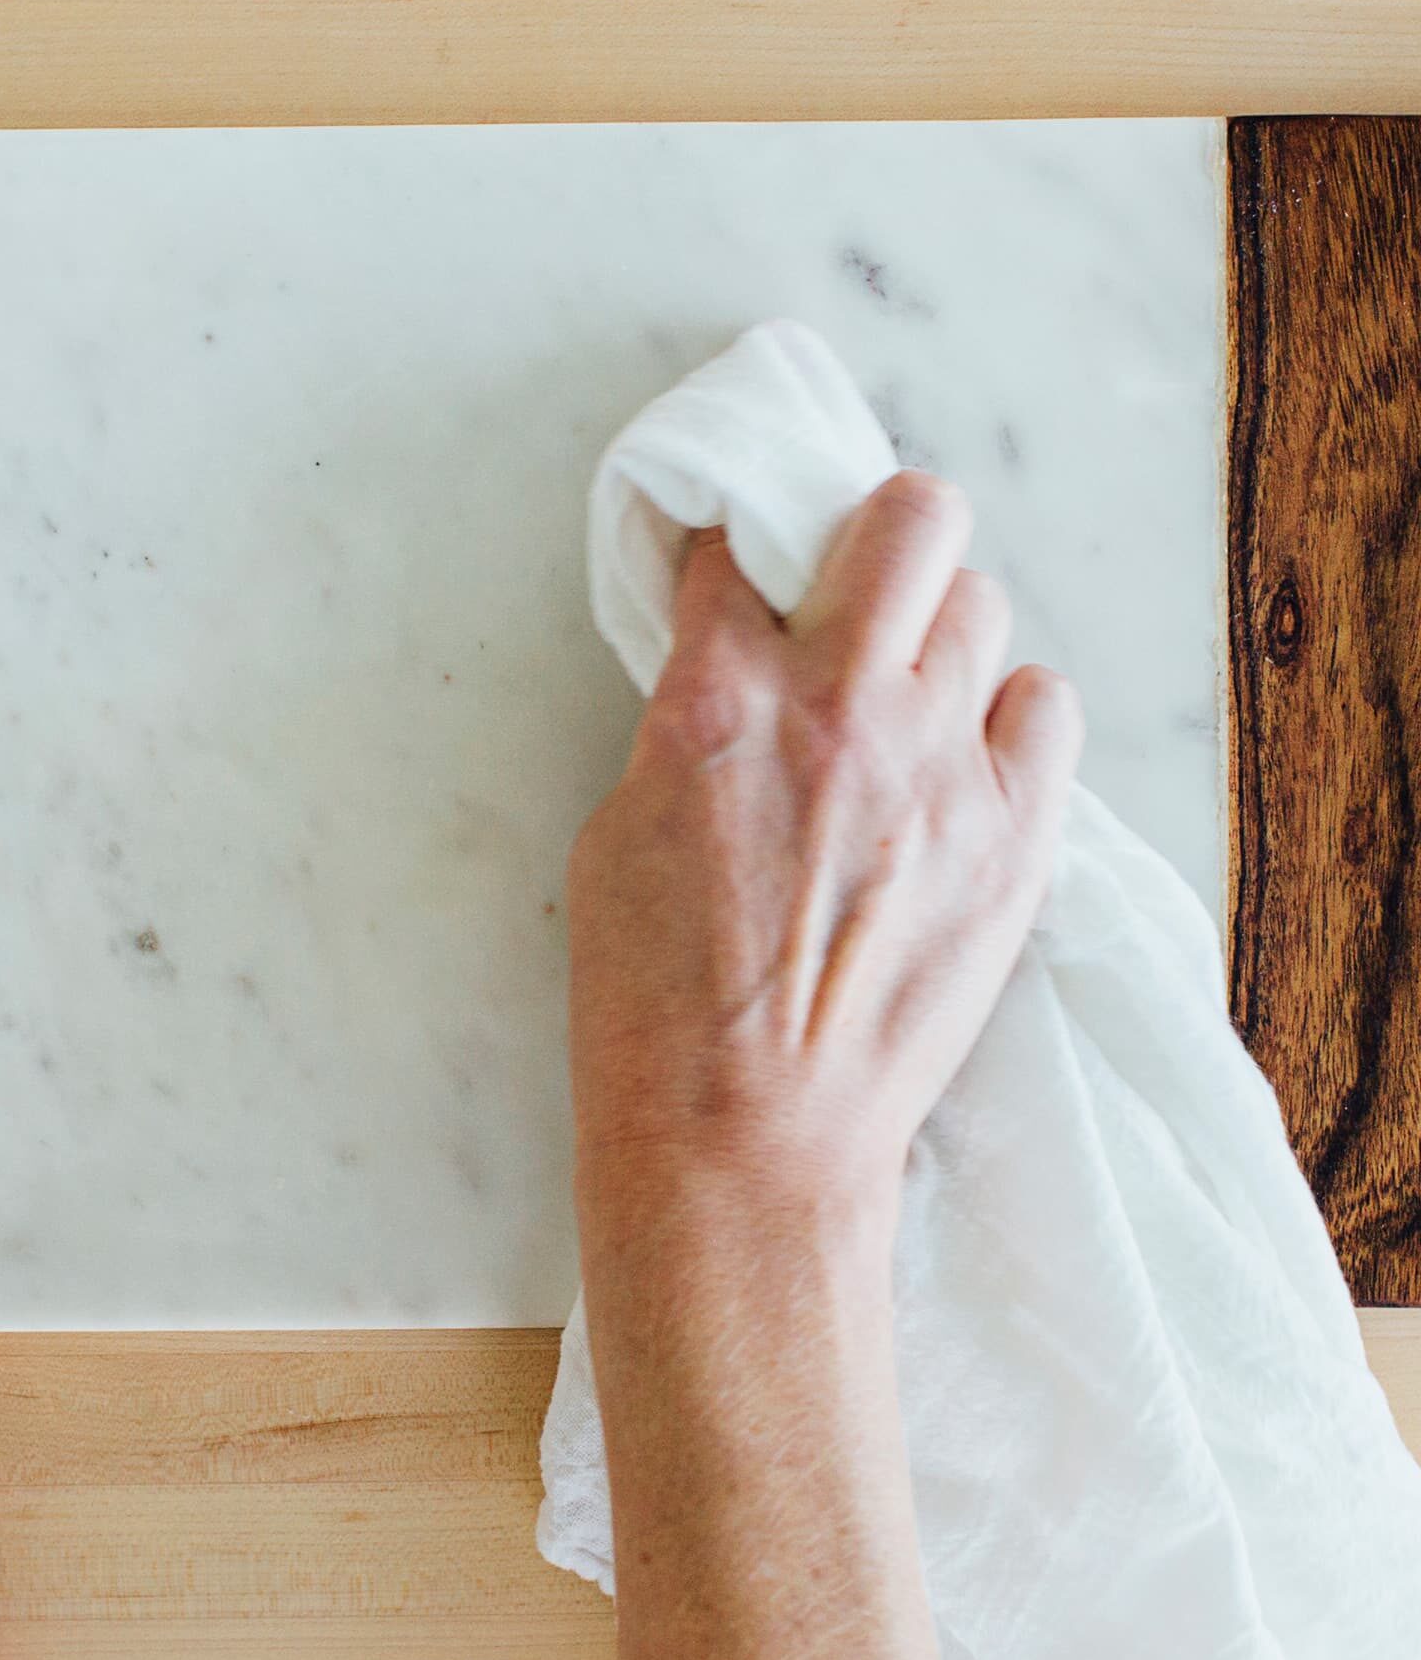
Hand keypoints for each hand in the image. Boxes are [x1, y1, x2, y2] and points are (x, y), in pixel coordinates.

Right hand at [566, 471, 1080, 1282]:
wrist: (746, 1140)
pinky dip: (1010, 715)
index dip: (731, 547)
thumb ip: (685, 735)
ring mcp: (942, 769)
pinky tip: (968, 760)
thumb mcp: (613, 841)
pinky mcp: (1017, 837)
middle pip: (908, 519)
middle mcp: (840, 709)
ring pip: (981, 605)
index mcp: (718, 703)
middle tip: (855, 587)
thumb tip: (731, 690)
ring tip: (908, 697)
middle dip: (876, 532)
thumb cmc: (653, 1008)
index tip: (734, 568)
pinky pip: (1047, 706)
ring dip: (937, 634)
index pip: (734, 545)